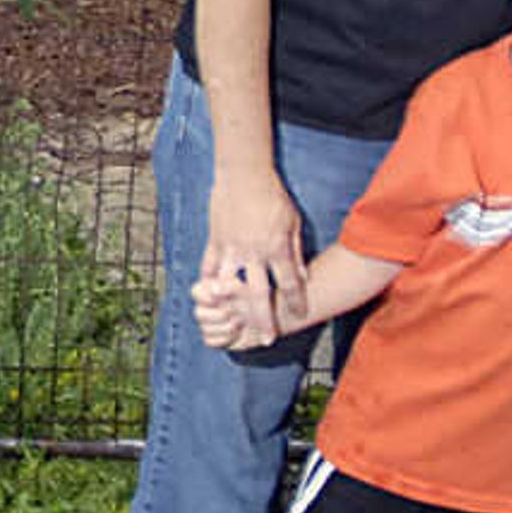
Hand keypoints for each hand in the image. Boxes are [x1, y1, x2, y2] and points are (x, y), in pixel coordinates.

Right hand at [201, 173, 308, 346]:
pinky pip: (210, 265)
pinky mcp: (216, 240)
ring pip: (231, 285)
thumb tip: (303, 276)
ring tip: (233, 324)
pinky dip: (209, 282)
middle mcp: (254, 252)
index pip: (290, 282)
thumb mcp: (292, 222)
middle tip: (269, 338)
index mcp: (276, 247)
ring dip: (233, 307)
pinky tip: (209, 297)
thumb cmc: (273, 195)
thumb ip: (296, 251)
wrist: (244, 173)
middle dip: (265, 318)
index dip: (297, 300)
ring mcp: (231, 247)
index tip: (301, 315)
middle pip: (260, 294)